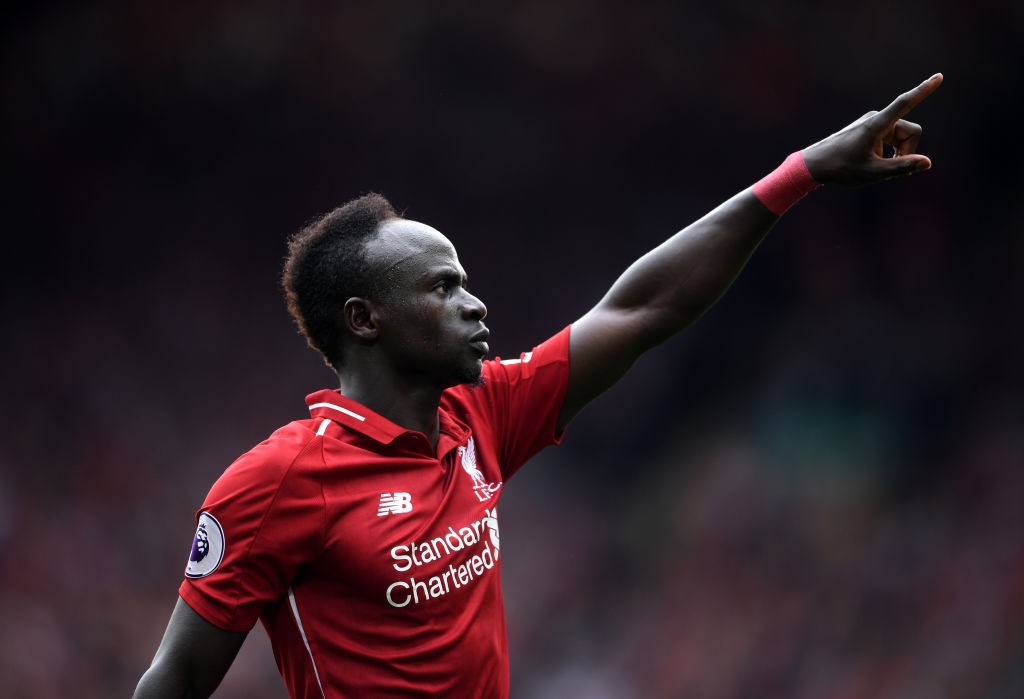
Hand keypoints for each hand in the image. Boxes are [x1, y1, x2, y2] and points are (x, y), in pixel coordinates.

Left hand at [802, 73, 942, 186]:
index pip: (905, 103)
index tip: (939, 77)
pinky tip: (875, 163)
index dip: (924, 91)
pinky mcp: (870, 130)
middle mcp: (876, 119)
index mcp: (877, 125)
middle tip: (889, 170)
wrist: (814, 165)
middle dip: (907, 152)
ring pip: (902, 138)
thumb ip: (902, 167)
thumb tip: (927, 162)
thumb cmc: (841, 168)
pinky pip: (892, 140)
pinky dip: (890, 153)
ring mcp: (873, 123)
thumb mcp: (873, 173)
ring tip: (878, 168)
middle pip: (910, 133)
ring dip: (897, 155)